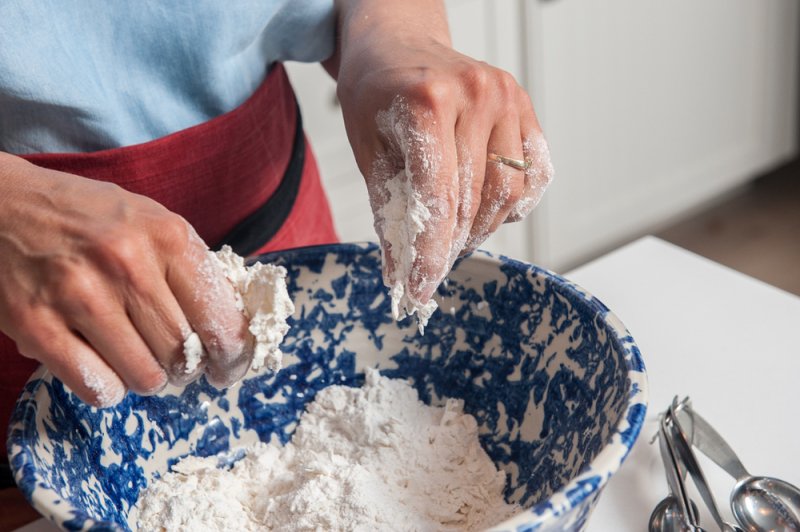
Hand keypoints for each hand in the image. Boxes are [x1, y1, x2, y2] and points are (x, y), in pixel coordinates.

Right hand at [0, 154, 250, 405]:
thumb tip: (230, 326)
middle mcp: (127, 262)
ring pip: (145, 375)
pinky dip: (108, 388)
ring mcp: (79, 294)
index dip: (233, 353)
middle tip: (180, 365)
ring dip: (148, 379)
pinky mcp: (36, 324)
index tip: (230, 366)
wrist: (3, 205)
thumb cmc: (87, 217)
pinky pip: (97, 386)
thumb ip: (188, 267)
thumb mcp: (150, 221)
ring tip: (140, 362)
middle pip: (183, 351)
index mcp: (166, 235)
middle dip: (188, 368)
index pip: (220, 315)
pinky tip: (104, 367)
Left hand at [333, 5, 552, 315]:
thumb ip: (389, 213)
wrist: (398, 44)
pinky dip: (514, 204)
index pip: (437, 199)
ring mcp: (506, 97)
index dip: (429, 254)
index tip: (420, 288)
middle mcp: (475, 95)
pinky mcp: (525, 105)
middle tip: (429, 267)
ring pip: (506, 194)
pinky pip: (534, 174)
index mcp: (427, 102)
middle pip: (472, 202)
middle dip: (449, 246)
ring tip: (453, 236)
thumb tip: (401, 277)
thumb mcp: (368, 152)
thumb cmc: (377, 94)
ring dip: (480, 229)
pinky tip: (488, 210)